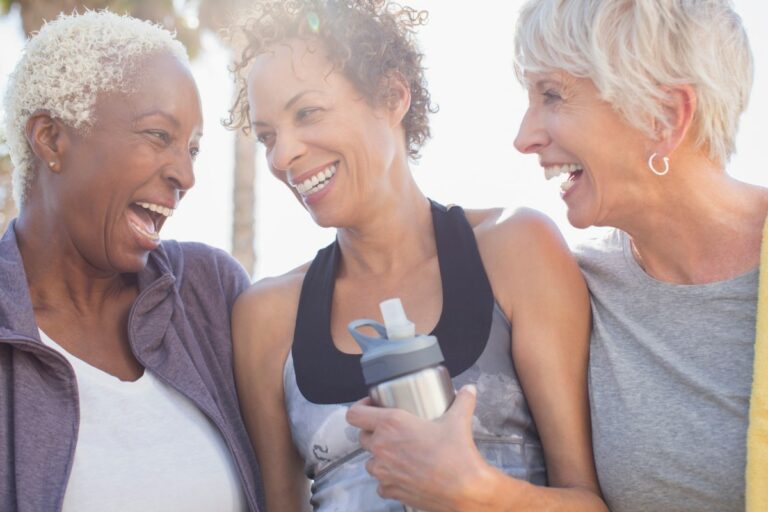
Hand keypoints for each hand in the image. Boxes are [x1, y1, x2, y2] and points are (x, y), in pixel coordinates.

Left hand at [346, 385, 492, 510]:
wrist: (464, 490)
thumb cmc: (457, 456)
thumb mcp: (458, 421)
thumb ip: (462, 401)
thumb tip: (468, 390)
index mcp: (391, 424)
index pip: (355, 414)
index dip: (360, 407)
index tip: (371, 407)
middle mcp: (382, 446)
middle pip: (362, 437)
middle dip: (373, 433)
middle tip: (391, 431)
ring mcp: (383, 471)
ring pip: (370, 461)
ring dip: (380, 457)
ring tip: (397, 453)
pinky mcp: (390, 490)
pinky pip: (380, 483)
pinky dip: (388, 479)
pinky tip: (403, 474)